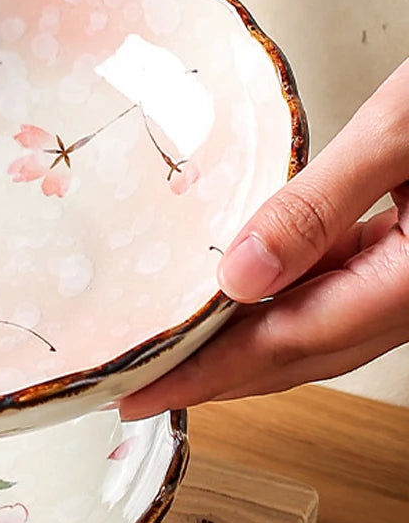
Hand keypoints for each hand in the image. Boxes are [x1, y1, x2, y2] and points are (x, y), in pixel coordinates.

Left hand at [119, 56, 408, 418]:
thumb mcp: (401, 133)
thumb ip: (319, 206)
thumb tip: (239, 276)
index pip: (290, 339)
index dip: (210, 372)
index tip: (145, 390)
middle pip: (298, 353)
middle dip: (214, 378)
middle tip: (140, 389)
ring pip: (313, 332)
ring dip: (242, 350)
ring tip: (174, 355)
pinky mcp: (405, 256)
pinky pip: (330, 295)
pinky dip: (276, 306)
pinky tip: (235, 300)